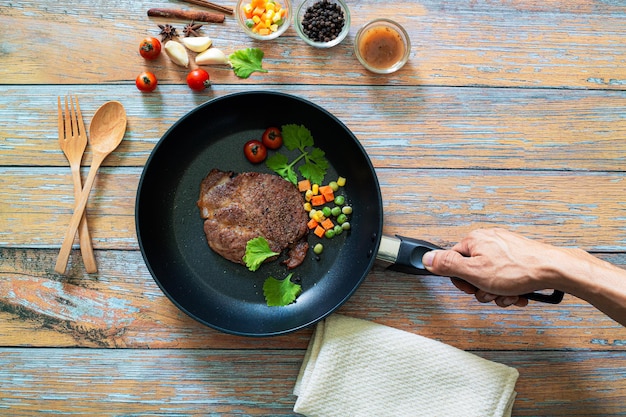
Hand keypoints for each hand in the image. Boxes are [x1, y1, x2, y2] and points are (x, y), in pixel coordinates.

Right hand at [422, 228, 560, 307]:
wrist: (553, 270)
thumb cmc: (518, 270)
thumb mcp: (474, 271)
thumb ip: (447, 265)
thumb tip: (426, 258)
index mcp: (474, 240)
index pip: (453, 262)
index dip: (461, 281)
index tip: (471, 288)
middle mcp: (488, 240)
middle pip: (472, 271)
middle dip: (481, 288)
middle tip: (492, 292)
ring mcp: (505, 248)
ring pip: (490, 277)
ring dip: (497, 291)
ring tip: (508, 294)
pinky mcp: (519, 256)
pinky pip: (506, 276)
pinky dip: (510, 288)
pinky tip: (518, 293)